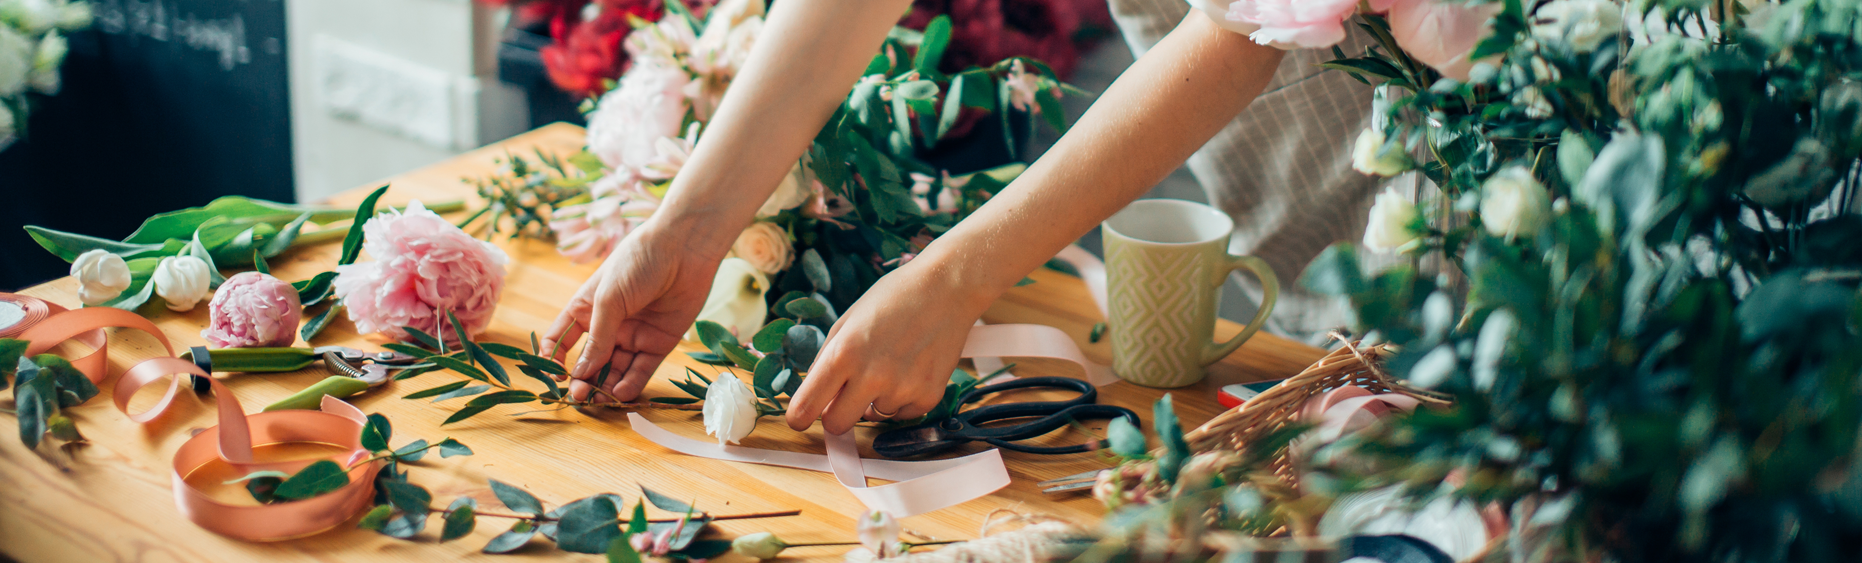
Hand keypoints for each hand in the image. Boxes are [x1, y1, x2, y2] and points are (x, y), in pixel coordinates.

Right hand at [541, 221, 724, 401]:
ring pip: (615, 370)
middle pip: (590, 361)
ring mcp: (633, 336)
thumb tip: (580, 373)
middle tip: (579, 396)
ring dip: (605, 387)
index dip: (554, 360)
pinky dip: (631, 384)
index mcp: (585, 309)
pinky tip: (620, 394)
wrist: (684, 249)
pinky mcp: (659, 343)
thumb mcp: (609, 299)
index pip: (560, 341)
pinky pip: (641, 370)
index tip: (555, 376)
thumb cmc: (638, 262)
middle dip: (582, 380)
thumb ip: (597, 338)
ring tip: (598, 401)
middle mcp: (608, 326)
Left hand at [784, 259, 992, 434]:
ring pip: (873, 417)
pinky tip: (911, 368)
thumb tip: (814, 397)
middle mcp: (871, 376)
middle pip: (836, 425)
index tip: (801, 416)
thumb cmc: (894, 298)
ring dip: (875, 400)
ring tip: (892, 363)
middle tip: (846, 396)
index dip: (799, 416)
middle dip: (836, 414)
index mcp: (843, 354)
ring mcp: (902, 389)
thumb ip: (826, 360)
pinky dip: (902, 398)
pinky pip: (902, 414)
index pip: (805, 408)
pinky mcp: (928, 397)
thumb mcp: (847, 321)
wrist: (946, 288)